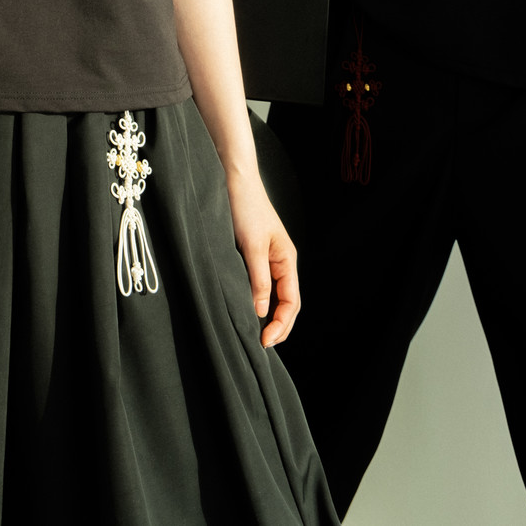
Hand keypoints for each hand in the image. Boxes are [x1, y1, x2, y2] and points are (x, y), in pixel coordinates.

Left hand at [227, 172, 300, 347]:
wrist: (234, 181)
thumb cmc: (246, 208)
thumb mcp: (252, 246)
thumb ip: (258, 279)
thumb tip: (261, 311)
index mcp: (287, 260)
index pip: (291, 301)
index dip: (281, 324)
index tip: (265, 340)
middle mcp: (280, 262)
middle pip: (286, 303)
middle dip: (277, 326)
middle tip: (261, 344)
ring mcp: (267, 260)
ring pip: (272, 296)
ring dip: (267, 316)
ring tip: (255, 334)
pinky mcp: (252, 255)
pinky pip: (259, 285)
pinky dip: (256, 300)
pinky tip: (246, 309)